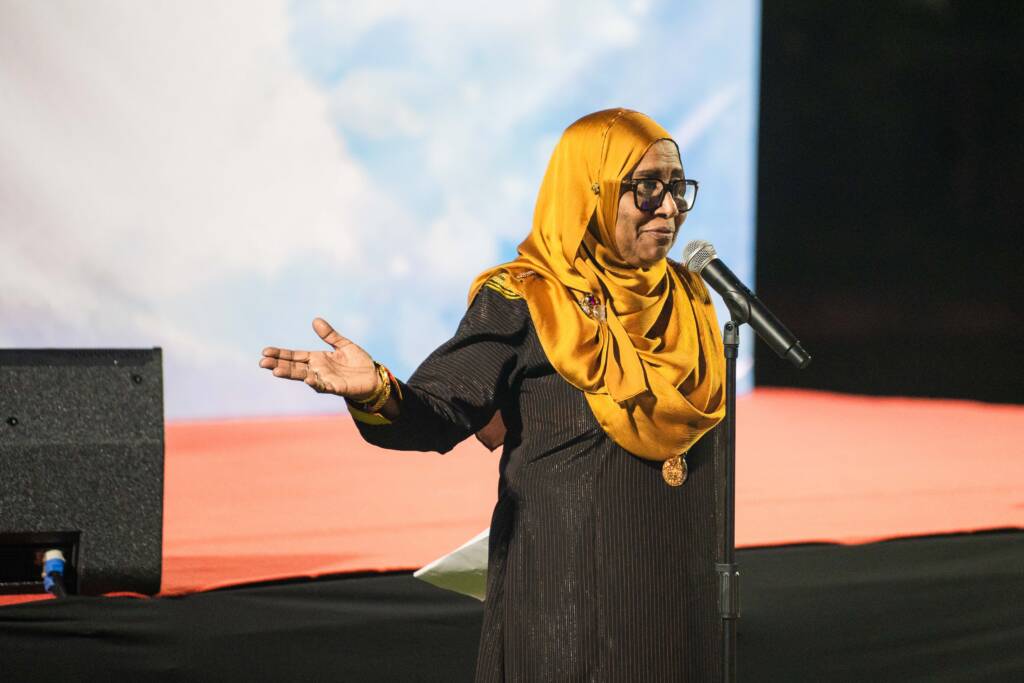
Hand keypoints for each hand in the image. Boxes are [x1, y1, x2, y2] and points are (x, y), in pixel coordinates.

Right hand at [259, 318, 378, 399]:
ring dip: (290, 374)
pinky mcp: (336, 387)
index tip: (265, 351)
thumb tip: (315, 320)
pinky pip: (324, 385)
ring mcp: (325, 379)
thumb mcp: (343, 345)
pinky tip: (308, 378)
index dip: (280, 354)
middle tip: (262, 362)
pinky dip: (316, 382)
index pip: (294, 356)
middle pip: (294, 367)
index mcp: (317, 359)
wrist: (374, 377)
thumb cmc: (358, 362)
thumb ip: (330, 335)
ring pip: (304, 376)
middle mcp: (317, 370)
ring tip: (276, 371)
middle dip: (278, 364)